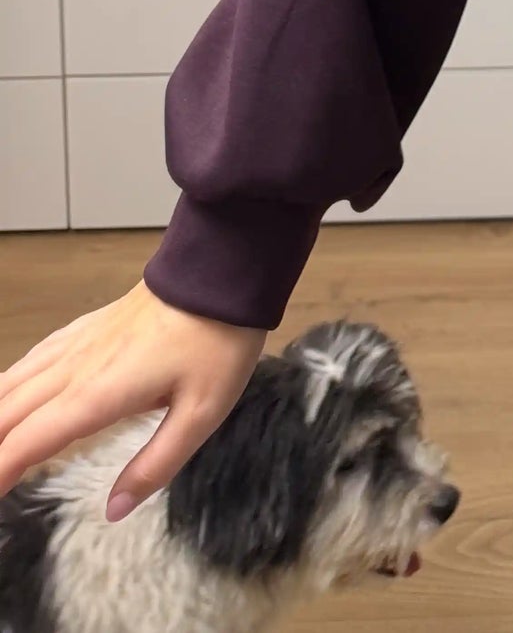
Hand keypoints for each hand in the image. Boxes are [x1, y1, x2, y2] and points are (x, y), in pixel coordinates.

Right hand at [0, 279, 265, 519]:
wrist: (221, 271)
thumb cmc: (216, 344)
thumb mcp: (201, 414)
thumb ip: (155, 465)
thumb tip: (113, 510)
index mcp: (96, 395)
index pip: (28, 441)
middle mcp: (74, 368)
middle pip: (8, 412)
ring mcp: (77, 343)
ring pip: (13, 382)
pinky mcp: (87, 326)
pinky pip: (32, 359)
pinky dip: (7, 385)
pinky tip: (6, 393)